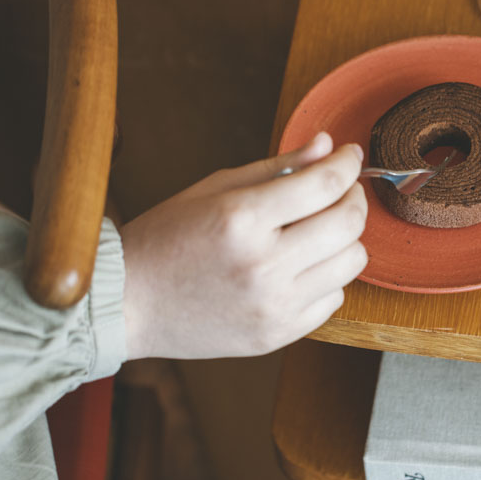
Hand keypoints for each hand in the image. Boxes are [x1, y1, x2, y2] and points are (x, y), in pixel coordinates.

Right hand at [120, 133, 367, 359]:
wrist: (126, 303)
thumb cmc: (167, 239)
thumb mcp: (214, 189)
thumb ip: (277, 167)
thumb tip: (325, 145)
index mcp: (241, 218)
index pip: (324, 183)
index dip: (347, 163)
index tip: (351, 155)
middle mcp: (262, 264)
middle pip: (348, 223)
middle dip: (354, 198)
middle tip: (342, 190)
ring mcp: (273, 304)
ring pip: (351, 263)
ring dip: (345, 241)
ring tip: (321, 231)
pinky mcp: (277, 334)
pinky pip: (334, 300)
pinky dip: (328, 279)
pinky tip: (302, 268)